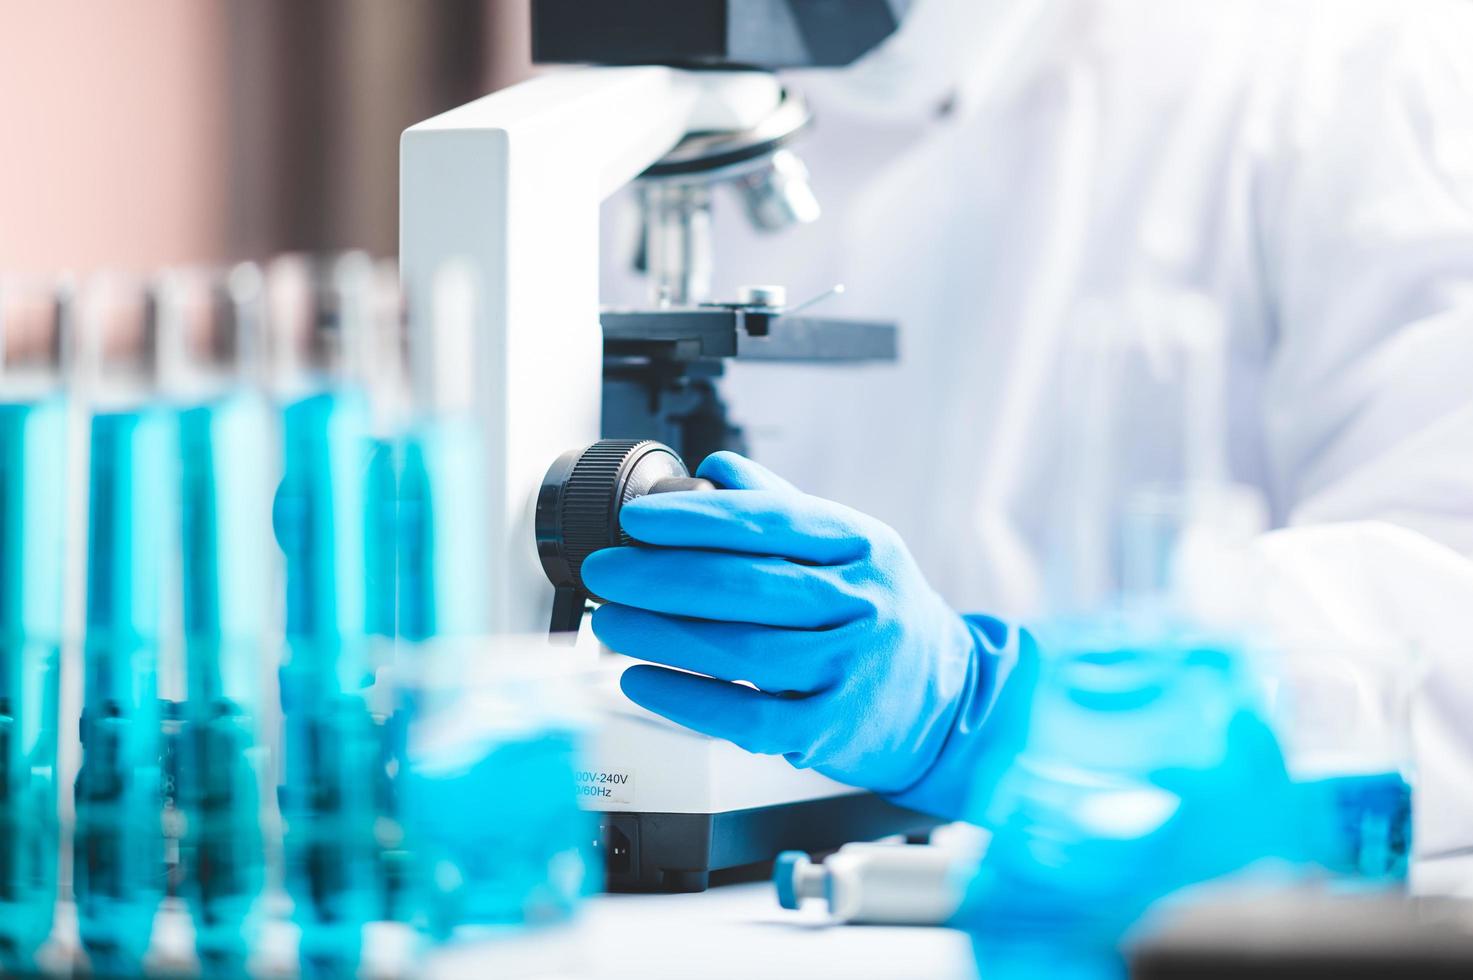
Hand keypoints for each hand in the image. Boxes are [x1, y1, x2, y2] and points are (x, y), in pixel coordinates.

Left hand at [580, 452, 1008, 814]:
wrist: (947, 703)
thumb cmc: (885, 618)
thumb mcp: (854, 549)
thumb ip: (784, 508)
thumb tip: (716, 470)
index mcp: (861, 546)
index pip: (769, 523)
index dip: (695, 520)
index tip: (638, 520)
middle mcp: (862, 604)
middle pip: (746, 586)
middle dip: (659, 577)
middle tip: (605, 572)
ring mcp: (849, 670)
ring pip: (740, 650)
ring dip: (661, 636)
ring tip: (610, 623)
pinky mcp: (830, 729)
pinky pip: (746, 714)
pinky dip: (686, 698)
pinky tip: (642, 680)